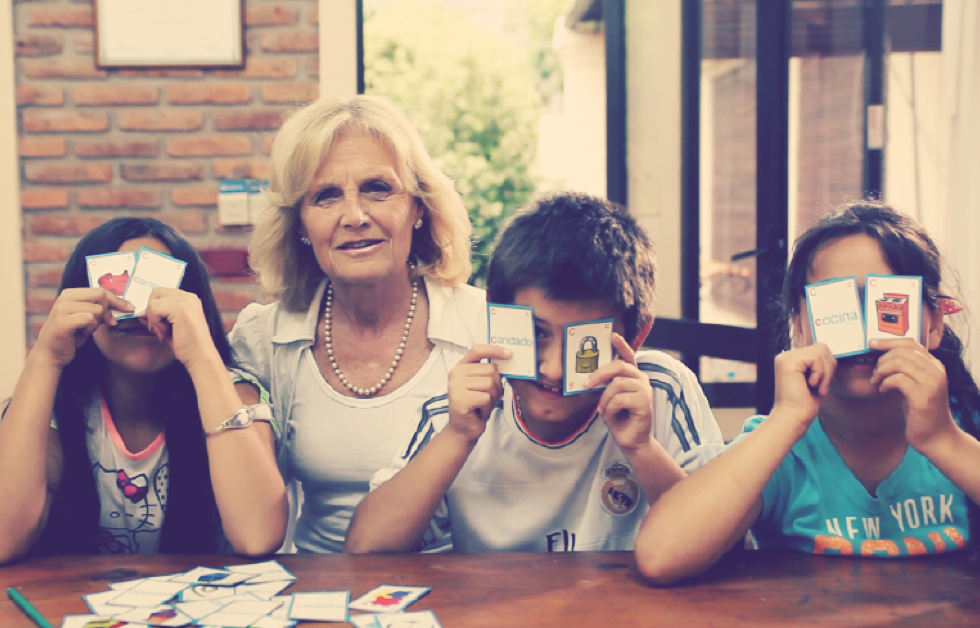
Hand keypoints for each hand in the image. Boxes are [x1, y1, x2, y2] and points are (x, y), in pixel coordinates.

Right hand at [33, 288, 133, 367]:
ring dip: (97, 323)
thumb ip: (99, 309)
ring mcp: (62, 308)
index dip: (117, 299)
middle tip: (108, 323)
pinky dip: (91, 328)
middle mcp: (64, 298)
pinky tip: (82, 334)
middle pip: (100, 295)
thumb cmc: (71, 336)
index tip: (129, 308)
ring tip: (86, 330)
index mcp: (70, 294)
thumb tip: (124, 305)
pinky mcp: (63, 321)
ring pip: (98, 309)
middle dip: (109, 310)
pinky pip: (90, 319)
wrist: (51, 354)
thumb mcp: (87, 318)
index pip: (100, 290)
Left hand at [141, 288, 221, 369]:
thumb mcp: (169, 327)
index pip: (161, 293)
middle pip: (156, 293)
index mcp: (189, 299)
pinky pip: (155, 309)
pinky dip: (155, 321)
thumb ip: (157, 316)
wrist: (200, 356)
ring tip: (164, 332)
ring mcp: (186, 301)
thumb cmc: (187, 345)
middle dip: (152, 311)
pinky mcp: (181, 309)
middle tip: (160, 328)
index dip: (155, 307)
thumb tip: (141, 313)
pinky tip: (164, 332)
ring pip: (154, 302)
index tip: (160, 324)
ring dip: (154, 318)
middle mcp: (189, 297)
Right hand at [446, 344, 508, 442]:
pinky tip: (479, 411)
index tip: (509, 354)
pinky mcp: (460, 399)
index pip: (477, 350)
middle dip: (495, 385)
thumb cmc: (476, 406)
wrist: (464, 429)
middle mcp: (456, 373)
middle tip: (487, 397)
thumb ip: (489, 372)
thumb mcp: (483, 385)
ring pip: (489, 383)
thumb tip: (507, 360)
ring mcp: (456, 386)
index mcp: (461, 367)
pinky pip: (486, 398)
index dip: (494, 350)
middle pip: (490, 369)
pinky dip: (488, 407)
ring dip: (492, 397)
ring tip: (482, 404)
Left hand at [585, 334, 653, 453]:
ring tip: (604, 410)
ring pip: (617, 384)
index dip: (621, 345)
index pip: (628, 356)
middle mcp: (641, 379)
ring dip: (605, 399)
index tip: (612, 335)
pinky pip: (620, 399)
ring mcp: (645, 390)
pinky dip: (610, 408)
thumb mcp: (607, 397)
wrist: (630, 440)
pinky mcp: (645, 402)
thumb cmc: (618, 417)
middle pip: (619, 366)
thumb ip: (604, 385)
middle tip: (586, 383)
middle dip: (599, 374)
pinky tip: (611, 415)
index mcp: (632, 376)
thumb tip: (588, 376)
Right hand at [771, 343, 835, 426]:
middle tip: (822, 386)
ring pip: (820, 352)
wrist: (793, 418)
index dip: (827, 366)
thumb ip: (820, 365)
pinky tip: (812, 384)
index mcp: (791, 360)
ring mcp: (786, 358)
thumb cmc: (804, 404)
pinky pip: (816, 358)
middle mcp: (786, 356)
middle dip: (828, 367)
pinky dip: (820, 373)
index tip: (822, 384)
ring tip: (818, 387)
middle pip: (821, 348)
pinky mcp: (789, 362)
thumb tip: (832, 355)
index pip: (819, 350)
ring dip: (825, 372)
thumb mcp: (816, 379)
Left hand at [869, 338, 955, 452]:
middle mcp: (937, 371)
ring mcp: (932, 383)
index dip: (888, 341)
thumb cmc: (920, 411)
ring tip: (877, 381)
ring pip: (900, 362)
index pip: (911, 342)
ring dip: (881, 370)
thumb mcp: (914, 385)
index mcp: (935, 366)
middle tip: (874, 373)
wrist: (936, 437)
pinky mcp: (923, 396)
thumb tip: (881, 355)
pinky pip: (898, 379)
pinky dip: (885, 383)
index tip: (871, 343)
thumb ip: (905, 370)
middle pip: (903, 351)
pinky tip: (882, 391)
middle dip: (882, 359)